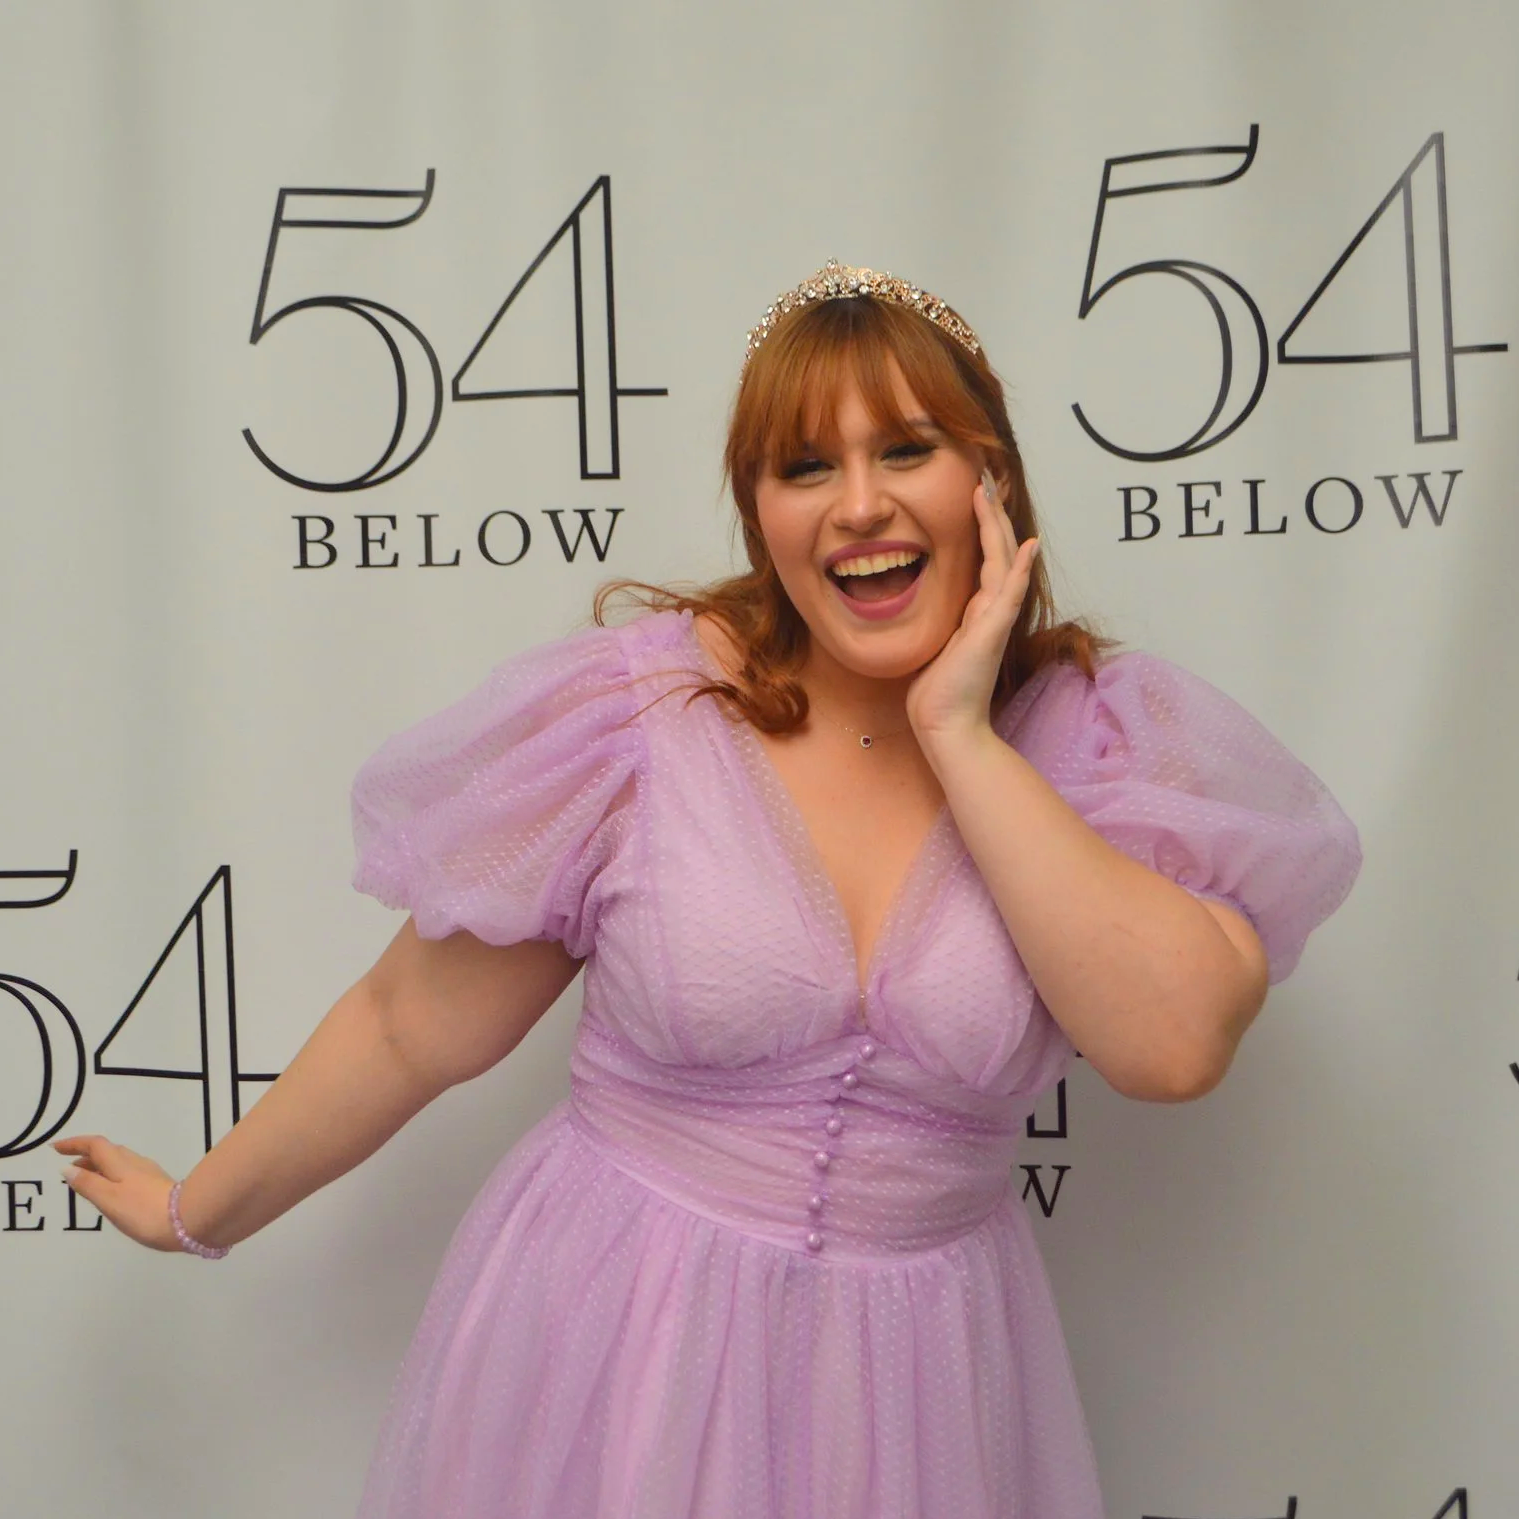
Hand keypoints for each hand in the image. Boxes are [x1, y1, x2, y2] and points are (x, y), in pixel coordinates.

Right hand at [54, 1134, 181, 1251]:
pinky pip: (129, 1173)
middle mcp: (136, 1163)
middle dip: (87, 1155)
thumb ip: (88, 1184)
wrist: (189, 1219)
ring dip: (100, 1165)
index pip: (96, 1145)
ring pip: (120, 1162)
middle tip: (68, 1166)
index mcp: (121, 1164)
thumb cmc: (143, 1210)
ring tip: (86, 1178)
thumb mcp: (109, 1198)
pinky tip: (113, 1190)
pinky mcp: (158, 1186)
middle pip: (109, 1151)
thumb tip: (67, 1168)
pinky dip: (113, 1175)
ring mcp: (150, 1174)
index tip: (56, 1148)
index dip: (75, 1144)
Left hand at [906, 471, 1039, 743]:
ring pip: (1001, 562)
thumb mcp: (933, 648)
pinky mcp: (991, 632)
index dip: (981, 528)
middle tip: (986, 477)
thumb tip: (928, 616)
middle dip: (990, 514)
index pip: (983, 561)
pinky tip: (1026, 544)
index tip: (975, 497)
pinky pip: (1008, 592)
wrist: (946, 726)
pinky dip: (1018, 568)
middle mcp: (989, 612)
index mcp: (976, 614)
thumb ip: (939, 627)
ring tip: (992, 491)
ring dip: (997, 525)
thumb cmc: (936, 695)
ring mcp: (994, 620)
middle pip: (996, 552)